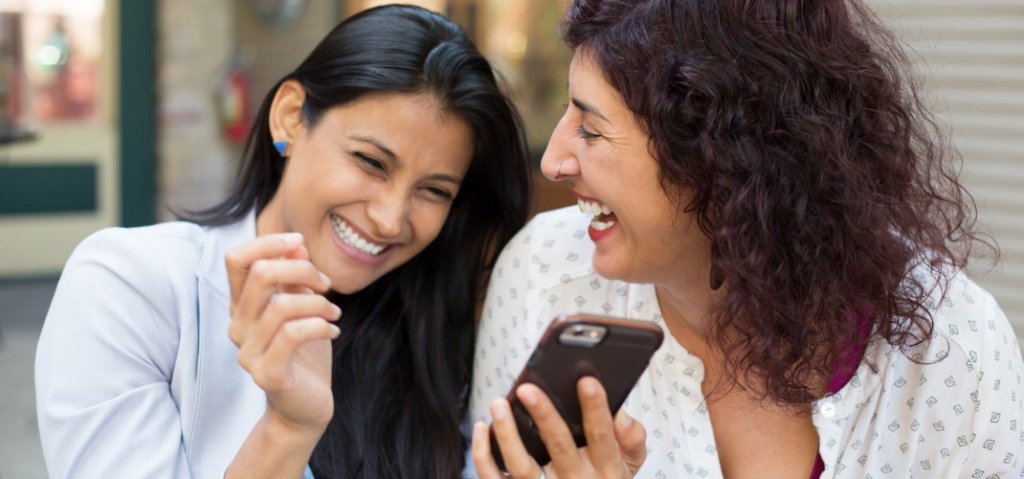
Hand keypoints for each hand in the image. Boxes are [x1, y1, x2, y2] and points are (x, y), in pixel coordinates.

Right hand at [225, 233, 341, 434]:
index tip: (301, 245)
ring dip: (319, 303)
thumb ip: (293, 278)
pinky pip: (292, 334)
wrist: (305, 405)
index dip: (268, 243)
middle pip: (261, 274)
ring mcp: (248, 352)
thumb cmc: (304, 352)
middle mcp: (238, 326)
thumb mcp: (301, 307)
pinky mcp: (267, 373)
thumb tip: (296, 246)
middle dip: (302, 270)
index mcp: (242, 306)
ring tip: (334, 314)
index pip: (236, 259)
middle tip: (326, 285)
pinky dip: (320, 326)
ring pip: (283, 306)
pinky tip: (334, 332)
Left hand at [472, 377, 646, 478]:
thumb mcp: (630, 463)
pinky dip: (483, 455)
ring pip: (521, 466)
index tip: (587, 379)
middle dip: (544, 414)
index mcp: (606, 467)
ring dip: (507, 434)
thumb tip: (621, 414)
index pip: (601, 434)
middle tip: (527, 388)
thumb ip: (632, 438)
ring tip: (498, 404)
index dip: (595, 407)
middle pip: (559, 445)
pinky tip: (482, 427)